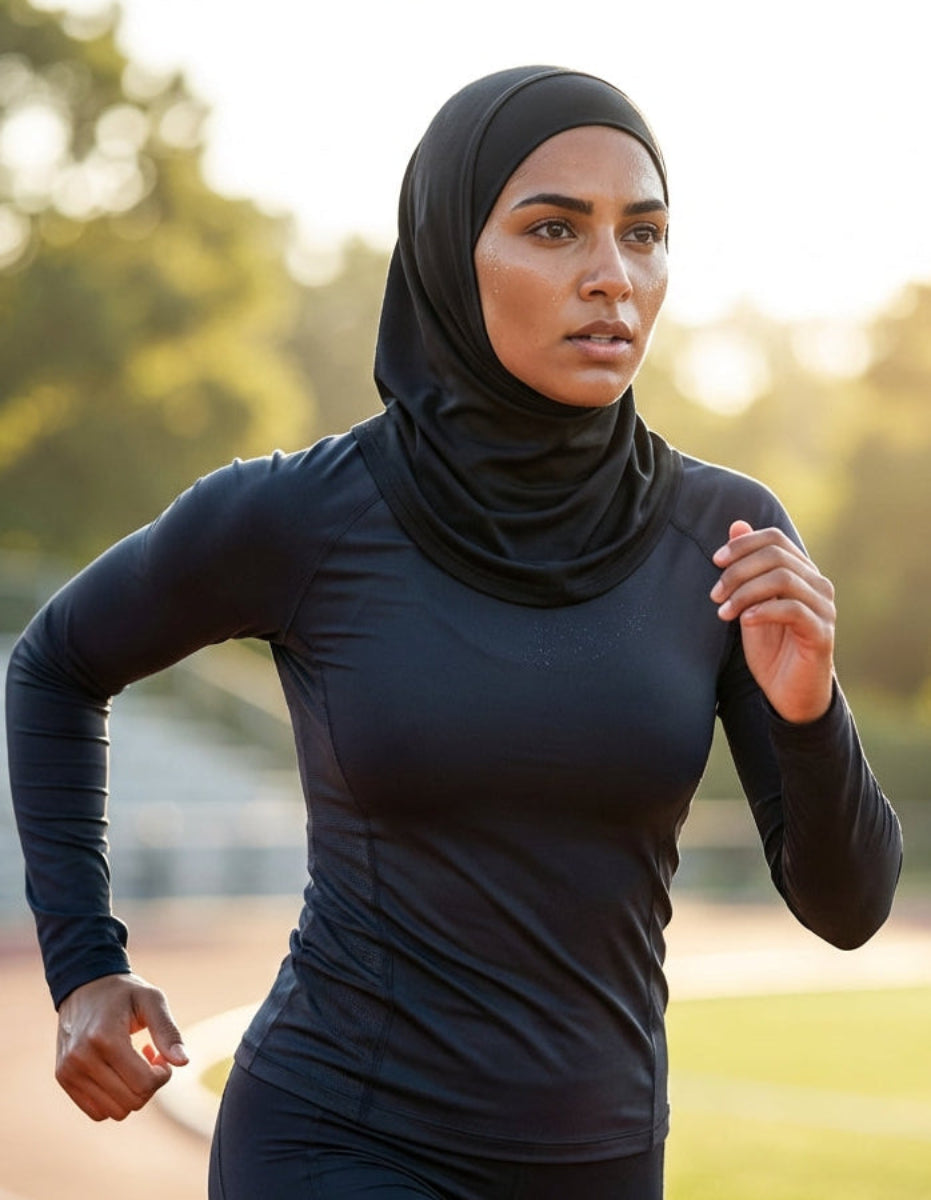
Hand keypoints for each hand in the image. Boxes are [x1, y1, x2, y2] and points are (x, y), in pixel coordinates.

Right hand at [56, 973, 187, 1120]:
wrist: (84, 985)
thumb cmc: (124, 992)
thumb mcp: (151, 1000)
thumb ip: (168, 1031)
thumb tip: (183, 1062)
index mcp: (105, 1038)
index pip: (144, 1083)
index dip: (162, 1075)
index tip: (160, 1055)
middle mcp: (82, 1058)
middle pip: (131, 1101)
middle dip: (150, 1084)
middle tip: (151, 1058)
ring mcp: (69, 1071)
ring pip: (115, 1112)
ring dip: (133, 1093)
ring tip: (134, 1064)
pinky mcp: (64, 1079)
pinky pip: (97, 1112)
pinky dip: (114, 1100)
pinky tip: (119, 1073)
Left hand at [711, 520, 835, 723]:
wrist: (788, 693)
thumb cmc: (770, 647)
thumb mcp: (750, 602)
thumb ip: (747, 567)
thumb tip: (737, 524)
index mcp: (802, 572)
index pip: (775, 539)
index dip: (743, 544)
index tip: (716, 561)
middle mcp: (818, 585)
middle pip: (776, 556)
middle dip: (738, 571)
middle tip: (714, 594)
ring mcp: (824, 608)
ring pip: (783, 579)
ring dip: (745, 592)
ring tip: (723, 611)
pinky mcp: (822, 633)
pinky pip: (792, 609)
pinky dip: (763, 610)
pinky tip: (744, 621)